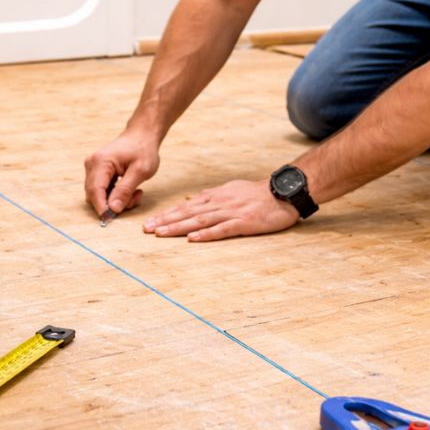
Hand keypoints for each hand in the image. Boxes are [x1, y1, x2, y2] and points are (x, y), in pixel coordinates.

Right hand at [84, 132, 159, 217]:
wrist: (142, 135)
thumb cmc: (143, 149)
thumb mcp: (140, 171)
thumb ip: (125, 191)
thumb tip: (113, 209)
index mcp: (101, 162)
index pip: (95, 191)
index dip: (101, 207)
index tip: (110, 219)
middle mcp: (92, 164)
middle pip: (94, 194)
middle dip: (112, 203)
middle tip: (135, 198)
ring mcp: (92, 167)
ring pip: (98, 194)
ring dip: (116, 199)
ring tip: (136, 192)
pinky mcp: (97, 171)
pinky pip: (102, 190)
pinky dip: (115, 194)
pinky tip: (130, 189)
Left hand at [143, 179, 299, 241]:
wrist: (282, 193)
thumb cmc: (258, 193)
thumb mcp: (231, 189)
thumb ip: (212, 196)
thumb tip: (192, 201)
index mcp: (216, 196)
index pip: (187, 206)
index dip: (168, 214)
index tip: (151, 222)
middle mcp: (219, 203)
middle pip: (188, 213)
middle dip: (166, 221)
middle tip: (147, 229)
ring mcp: (231, 212)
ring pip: (199, 220)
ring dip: (178, 227)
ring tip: (161, 233)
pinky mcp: (244, 223)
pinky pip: (222, 229)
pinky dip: (205, 234)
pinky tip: (192, 239)